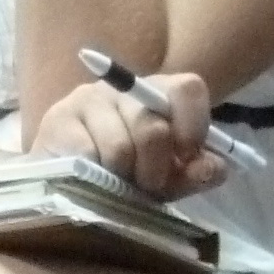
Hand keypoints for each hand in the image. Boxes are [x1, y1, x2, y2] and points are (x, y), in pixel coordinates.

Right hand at [31, 70, 225, 199]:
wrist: (69, 181)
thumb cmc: (127, 174)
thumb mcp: (169, 177)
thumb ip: (196, 173)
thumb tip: (215, 168)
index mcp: (159, 92)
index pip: (187, 88)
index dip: (193, 126)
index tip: (186, 158)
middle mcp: (125, 87)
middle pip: (152, 126)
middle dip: (154, 169)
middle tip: (146, 186)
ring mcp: (88, 98)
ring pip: (119, 147)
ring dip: (121, 179)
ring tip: (115, 183)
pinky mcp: (58, 119)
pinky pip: (87, 156)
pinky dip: (94, 179)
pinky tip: (89, 179)